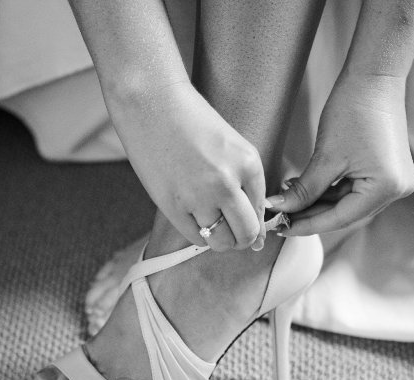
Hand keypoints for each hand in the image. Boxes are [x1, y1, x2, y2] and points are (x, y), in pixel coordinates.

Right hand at [107, 81, 265, 250]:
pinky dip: (200, 234)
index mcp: (249, 164)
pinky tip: (195, 217)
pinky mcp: (172, 205)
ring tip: (214, 224)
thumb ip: (248, 187)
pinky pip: (196, 238)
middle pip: (247, 234)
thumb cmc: (193, 121)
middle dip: (244, 239)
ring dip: (222, 240)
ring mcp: (198, 197)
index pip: (262, 212)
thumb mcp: (233, 148)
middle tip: (235, 232)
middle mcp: (227, 183)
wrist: (151, 103)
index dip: (256, 222)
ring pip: (222, 242)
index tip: (245, 220)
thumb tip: (260, 238)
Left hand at [266, 74, 413, 235]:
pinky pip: (356, 190)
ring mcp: (395, 182)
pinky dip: (332, 191)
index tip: (281, 228)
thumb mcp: (325, 156)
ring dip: (320, 203)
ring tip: (289, 198)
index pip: (340, 218)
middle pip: (346, 213)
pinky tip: (307, 187)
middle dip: (312, 214)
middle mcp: (397, 190)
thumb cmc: (352, 110)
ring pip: (349, 203)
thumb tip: (278, 210)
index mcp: (386, 188)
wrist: (374, 78)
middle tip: (282, 216)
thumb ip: (303, 190)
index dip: (308, 225)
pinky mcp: (389, 172)